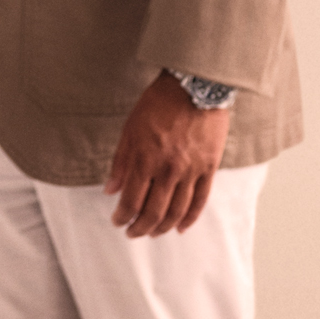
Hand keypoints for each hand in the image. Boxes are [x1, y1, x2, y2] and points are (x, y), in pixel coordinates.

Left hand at [104, 72, 230, 236]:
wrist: (194, 86)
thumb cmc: (158, 103)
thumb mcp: (130, 128)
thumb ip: (121, 162)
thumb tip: (110, 190)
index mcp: (146, 159)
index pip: (132, 200)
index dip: (123, 216)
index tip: (117, 221)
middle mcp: (169, 170)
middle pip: (154, 211)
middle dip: (140, 227)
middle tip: (132, 233)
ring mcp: (191, 171)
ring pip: (177, 211)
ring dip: (163, 226)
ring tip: (153, 232)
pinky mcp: (209, 168)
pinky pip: (200, 200)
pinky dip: (190, 218)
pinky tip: (180, 227)